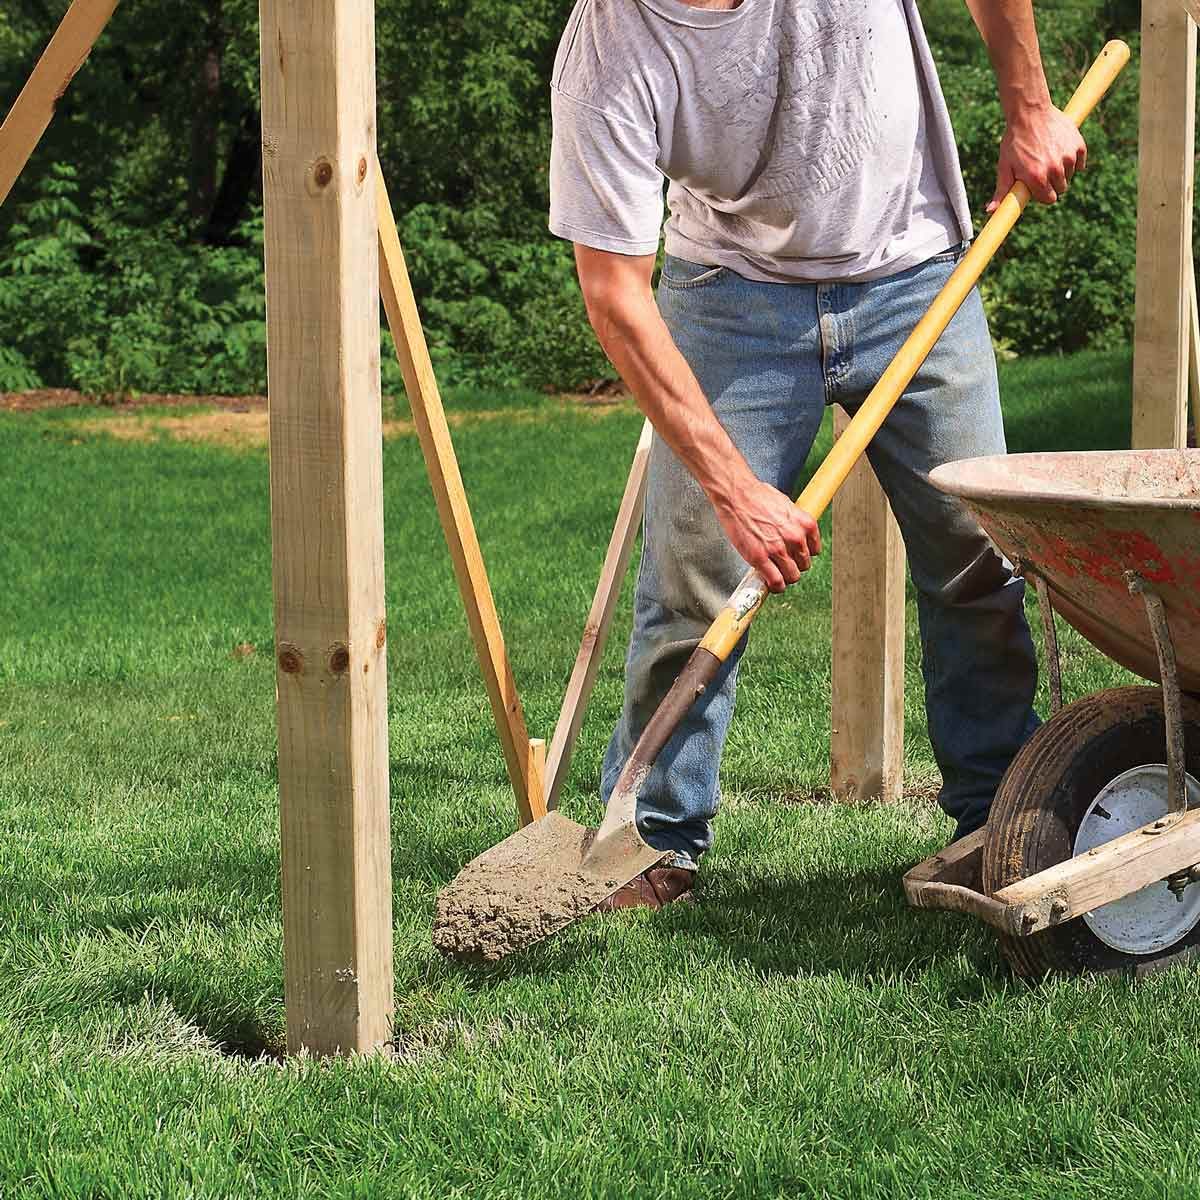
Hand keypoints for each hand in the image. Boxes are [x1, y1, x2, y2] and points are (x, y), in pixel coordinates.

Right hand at [711, 475, 821, 593]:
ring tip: (775, 573)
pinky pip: (775, 581)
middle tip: (781, 563)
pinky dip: (774, 586)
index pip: (814, 551)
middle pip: (804, 565)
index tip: (794, 555)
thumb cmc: (757, 495)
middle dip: (793, 565)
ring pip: (792, 576)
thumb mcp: (786, 505)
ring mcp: (778, 549)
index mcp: (805, 524)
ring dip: (784, 577)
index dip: (802, 554)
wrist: (736, 494)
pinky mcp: (760, 558)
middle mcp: (796, 538)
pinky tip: (769, 583)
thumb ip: (793, 522)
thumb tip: (794, 531)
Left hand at [987, 104, 1086, 211]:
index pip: (1049, 199)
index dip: (1042, 194)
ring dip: (1061, 170)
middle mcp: (1054, 170)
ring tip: (1048, 156)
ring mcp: (1068, 157)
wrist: (1030, 112)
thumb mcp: (1004, 167)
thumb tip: (990, 211)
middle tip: (1041, 168)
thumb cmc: (1015, 141)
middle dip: (1051, 183)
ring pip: (1069, 175)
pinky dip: (1072, 159)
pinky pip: (1080, 162)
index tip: (1037, 186)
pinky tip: (1060, 150)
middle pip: (1060, 189)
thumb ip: (1001, 191)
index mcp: (1037, 178)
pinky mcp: (1079, 146)